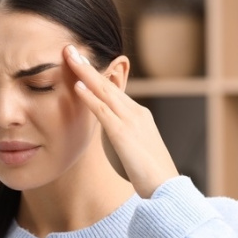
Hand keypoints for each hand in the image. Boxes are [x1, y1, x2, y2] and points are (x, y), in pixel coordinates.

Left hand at [64, 45, 178, 197]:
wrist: (167, 188)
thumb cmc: (152, 175)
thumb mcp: (136, 151)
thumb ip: (124, 138)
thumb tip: (114, 137)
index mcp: (139, 116)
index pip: (114, 90)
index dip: (96, 75)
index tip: (81, 62)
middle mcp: (136, 113)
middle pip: (107, 83)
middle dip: (87, 65)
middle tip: (70, 48)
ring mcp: (131, 121)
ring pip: (104, 90)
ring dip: (85, 72)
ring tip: (69, 56)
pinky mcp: (123, 134)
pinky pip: (103, 111)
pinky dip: (89, 96)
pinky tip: (77, 85)